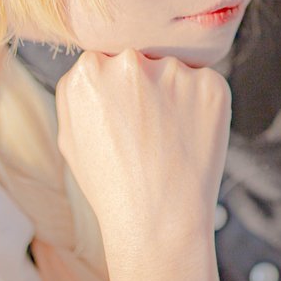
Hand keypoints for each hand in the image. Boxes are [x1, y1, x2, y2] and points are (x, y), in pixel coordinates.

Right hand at [55, 48, 230, 252]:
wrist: (158, 219)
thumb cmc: (111, 183)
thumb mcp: (70, 136)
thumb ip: (79, 91)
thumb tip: (95, 64)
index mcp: (89, 69)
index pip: (108, 62)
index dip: (118, 93)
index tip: (123, 119)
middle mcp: (130, 61)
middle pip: (142, 61)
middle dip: (145, 89)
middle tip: (149, 132)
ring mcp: (174, 71)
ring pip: (175, 74)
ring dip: (175, 97)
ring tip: (168, 141)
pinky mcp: (211, 84)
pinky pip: (206, 87)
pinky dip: (202, 108)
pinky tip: (190, 139)